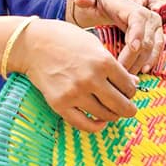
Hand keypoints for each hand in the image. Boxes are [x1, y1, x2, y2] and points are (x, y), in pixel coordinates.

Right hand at [9, 18, 139, 132]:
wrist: (32, 44)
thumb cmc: (65, 40)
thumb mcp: (94, 45)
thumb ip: (114, 66)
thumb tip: (133, 84)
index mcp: (103, 61)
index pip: (129, 87)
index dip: (132, 91)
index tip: (128, 91)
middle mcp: (91, 79)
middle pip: (122, 105)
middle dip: (129, 109)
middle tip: (128, 109)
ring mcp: (75, 93)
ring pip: (106, 116)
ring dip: (113, 116)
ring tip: (112, 111)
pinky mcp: (60, 104)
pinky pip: (84, 124)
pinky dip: (96, 126)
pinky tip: (100, 121)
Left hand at [70, 0, 162, 73]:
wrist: (108, 1)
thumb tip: (82, 0)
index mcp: (130, 6)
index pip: (137, 20)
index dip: (137, 34)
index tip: (133, 48)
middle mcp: (147, 15)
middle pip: (144, 39)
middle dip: (133, 57)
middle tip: (119, 71)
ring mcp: (153, 25)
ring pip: (151, 47)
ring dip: (141, 62)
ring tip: (128, 75)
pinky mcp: (155, 35)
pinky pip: (157, 49)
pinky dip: (150, 60)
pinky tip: (143, 70)